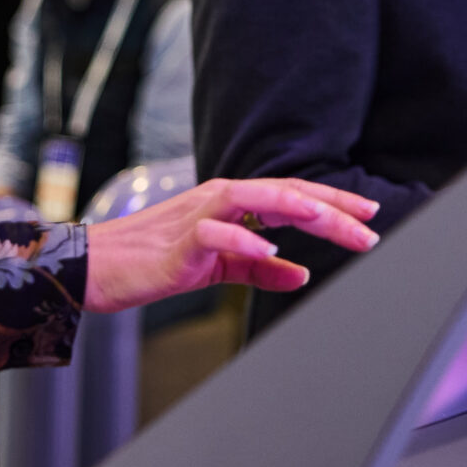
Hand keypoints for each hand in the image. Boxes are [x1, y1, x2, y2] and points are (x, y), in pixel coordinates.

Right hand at [82, 178, 380, 312]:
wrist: (96, 268)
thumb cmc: (153, 262)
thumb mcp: (217, 267)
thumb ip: (258, 268)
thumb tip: (302, 273)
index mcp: (230, 202)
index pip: (290, 195)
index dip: (332, 201)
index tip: (369, 214)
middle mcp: (219, 199)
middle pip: (284, 192)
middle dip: (331, 206)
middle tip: (370, 222)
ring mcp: (198, 216)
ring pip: (256, 199)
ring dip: (299, 210)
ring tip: (335, 226)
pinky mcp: (179, 242)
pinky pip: (216, 234)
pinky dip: (244, 239)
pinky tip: (271, 250)